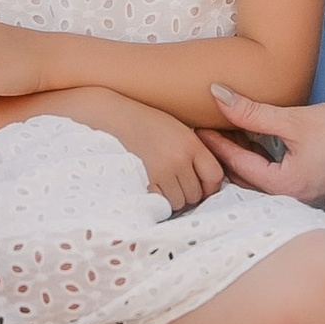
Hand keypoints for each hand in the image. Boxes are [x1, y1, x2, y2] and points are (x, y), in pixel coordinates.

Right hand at [68, 87, 225, 214]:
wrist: (109, 118)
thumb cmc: (142, 124)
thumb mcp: (175, 129)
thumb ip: (194, 152)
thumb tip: (209, 185)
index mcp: (190, 143)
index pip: (215, 176)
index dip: (209, 185)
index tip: (199, 185)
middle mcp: (179, 158)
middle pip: (197, 194)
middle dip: (187, 193)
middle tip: (171, 182)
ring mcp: (162, 172)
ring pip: (179, 202)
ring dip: (171, 199)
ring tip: (158, 183)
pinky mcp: (144, 183)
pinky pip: (161, 205)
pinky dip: (157, 201)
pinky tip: (149, 188)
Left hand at [210, 86, 324, 206]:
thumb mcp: (294, 119)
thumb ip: (252, 112)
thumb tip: (216, 95)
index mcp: (286, 188)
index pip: (237, 166)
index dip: (215, 143)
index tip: (197, 126)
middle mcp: (294, 202)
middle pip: (245, 181)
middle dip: (225, 157)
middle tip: (206, 132)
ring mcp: (307, 200)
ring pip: (262, 182)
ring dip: (244, 161)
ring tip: (227, 135)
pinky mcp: (317, 191)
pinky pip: (279, 181)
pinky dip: (263, 165)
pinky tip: (257, 145)